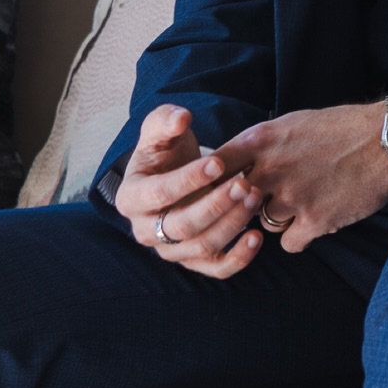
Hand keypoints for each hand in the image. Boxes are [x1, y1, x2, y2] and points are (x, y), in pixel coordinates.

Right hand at [115, 104, 264, 278]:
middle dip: (215, 204)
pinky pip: (216, 269)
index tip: (218, 162)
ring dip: (231, 224)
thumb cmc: (166, 152)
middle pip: (182, 225)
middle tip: (244, 183)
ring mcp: (170, 250)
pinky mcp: (194, 261)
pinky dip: (239, 258)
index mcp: (130, 198)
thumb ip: (166, 120)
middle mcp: (145, 230)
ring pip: (201, 246)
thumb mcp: (160, 129)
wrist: (175, 174)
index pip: (159, 193)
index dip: (189, 179)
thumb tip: (181, 118)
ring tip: (254, 197)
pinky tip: (256, 236)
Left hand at [215, 102, 387, 252]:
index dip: (213, 181)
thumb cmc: (341, 128)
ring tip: (301, 202)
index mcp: (260, 140)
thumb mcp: (292, 122)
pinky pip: (289, 243)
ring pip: (262, 223)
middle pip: (233, 201)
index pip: (214, 167)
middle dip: (244, 203)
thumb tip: (235, 163)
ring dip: (277, 218)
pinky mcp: (315, 221)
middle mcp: (270, 169)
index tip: (217, 188)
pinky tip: (313, 221)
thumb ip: (261, 144)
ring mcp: (292, 197)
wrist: (386, 142)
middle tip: (262, 199)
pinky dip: (299, 237)